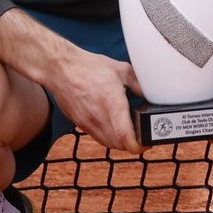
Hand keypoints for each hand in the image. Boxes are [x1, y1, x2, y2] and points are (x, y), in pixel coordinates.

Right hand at [41, 38, 143, 153]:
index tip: (147, 142)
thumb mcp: (121, 70)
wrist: (60, 69)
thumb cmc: (89, 67)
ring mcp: (87, 122)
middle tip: (143, 136)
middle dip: (133, 144)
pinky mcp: (80, 124)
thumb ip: (139, 84)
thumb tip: (151, 94)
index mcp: (111, 102)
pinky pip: (98, 138)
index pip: (125, 134)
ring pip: (108, 143)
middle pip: (119, 144)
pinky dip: (109, 138)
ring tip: (131, 134)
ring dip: (121, 143)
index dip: (138, 145)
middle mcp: (98, 116)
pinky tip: (114, 128)